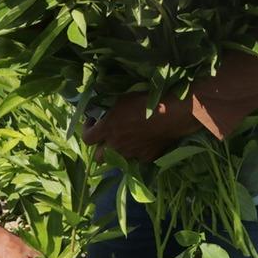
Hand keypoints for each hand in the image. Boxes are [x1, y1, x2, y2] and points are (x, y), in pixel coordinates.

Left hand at [81, 93, 198, 161]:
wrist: (171, 113)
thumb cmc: (145, 101)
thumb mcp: (122, 99)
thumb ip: (109, 108)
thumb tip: (102, 108)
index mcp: (107, 129)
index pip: (86, 138)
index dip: (87, 130)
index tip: (94, 121)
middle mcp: (116, 145)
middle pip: (98, 157)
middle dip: (99, 148)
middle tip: (107, 137)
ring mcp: (131, 154)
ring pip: (118, 158)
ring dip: (118, 150)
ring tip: (125, 139)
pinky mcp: (146, 158)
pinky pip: (136, 158)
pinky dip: (136, 151)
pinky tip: (142, 141)